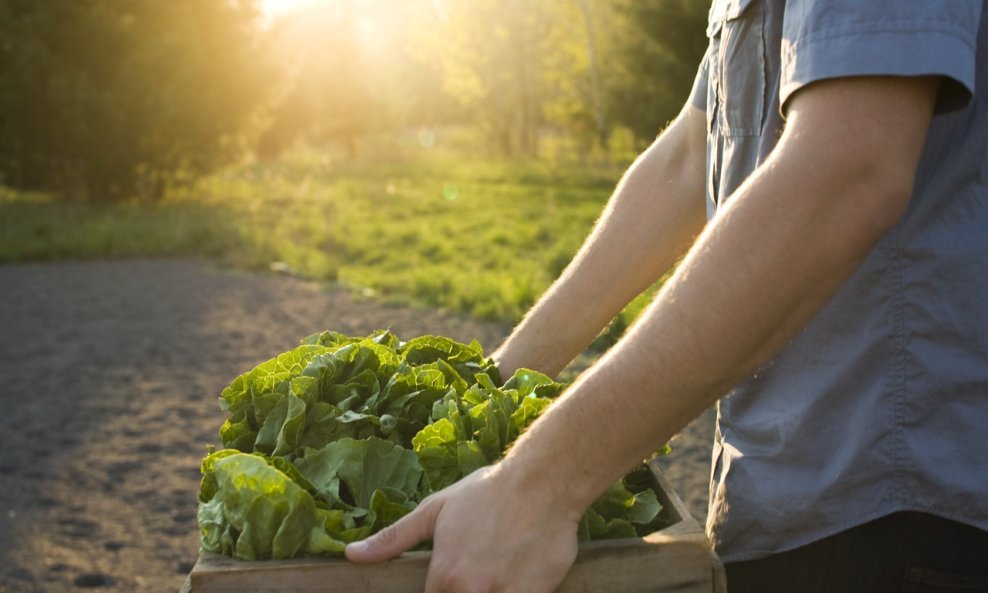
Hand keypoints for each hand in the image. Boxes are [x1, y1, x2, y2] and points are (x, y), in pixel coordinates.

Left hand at [345, 463, 580, 592]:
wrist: (542, 481)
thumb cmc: (488, 492)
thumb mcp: (435, 510)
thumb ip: (394, 538)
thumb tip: (352, 555)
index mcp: (443, 575)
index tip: (457, 581)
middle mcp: (471, 590)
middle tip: (479, 573)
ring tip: (496, 574)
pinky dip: (516, 592)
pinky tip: (519, 579)